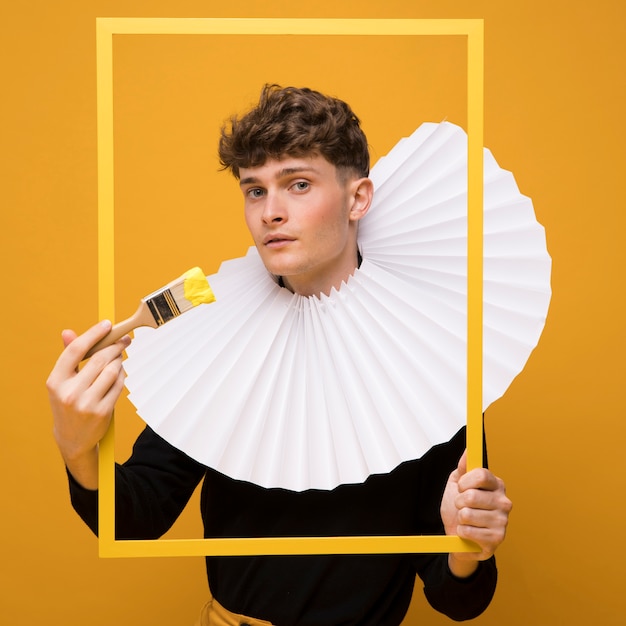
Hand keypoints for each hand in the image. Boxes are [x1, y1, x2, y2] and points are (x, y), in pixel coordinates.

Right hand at [46, 320, 129, 487]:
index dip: (93, 334)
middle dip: (114, 346)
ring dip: (119, 361)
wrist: (72, 438)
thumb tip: (67, 331)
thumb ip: (69, 357)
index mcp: (55, 381)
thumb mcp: (62, 382)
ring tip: (119, 358)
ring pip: (111, 371)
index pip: (75, 350)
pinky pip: (118, 385)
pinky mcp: (102, 412)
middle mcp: (69, 392)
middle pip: (98, 359)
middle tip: (123, 340)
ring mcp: (86, 404)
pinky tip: (120, 372)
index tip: (107, 324)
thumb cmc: (68, 403)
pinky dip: (122, 375)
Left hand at [440, 450, 511, 577]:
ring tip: (466, 521)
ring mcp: (502, 521)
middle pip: (472, 496)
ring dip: (460, 518)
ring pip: (467, 514)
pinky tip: (469, 533)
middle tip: (462, 507)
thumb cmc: (459, 509)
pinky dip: (462, 531)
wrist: (457, 537)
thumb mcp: (457, 485)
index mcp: (496, 485)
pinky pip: (468, 531)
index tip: (461, 487)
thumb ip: (463, 468)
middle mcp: (504, 502)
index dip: (465, 482)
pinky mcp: (497, 538)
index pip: (482, 475)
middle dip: (459, 502)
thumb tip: (468, 451)